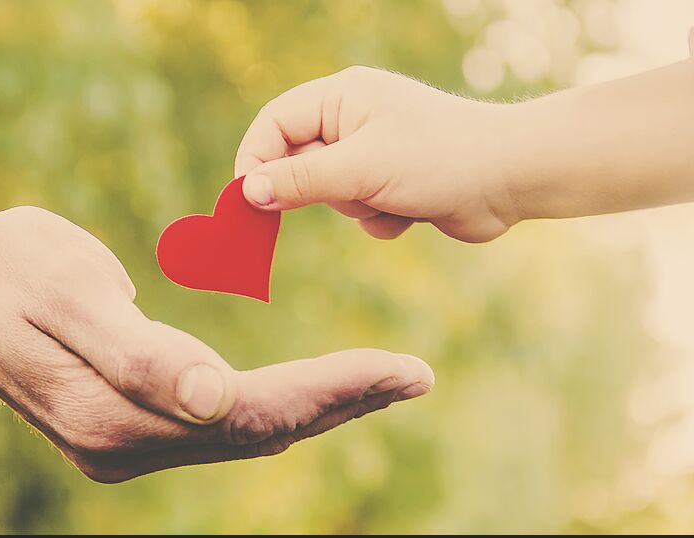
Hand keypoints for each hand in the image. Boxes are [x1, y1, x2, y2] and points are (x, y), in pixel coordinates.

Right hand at [0, 206, 433, 481]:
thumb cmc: (12, 271)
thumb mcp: (68, 294)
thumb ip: (141, 353)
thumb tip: (215, 398)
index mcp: (114, 416)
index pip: (248, 415)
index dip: (330, 393)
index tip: (401, 369)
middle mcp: (125, 445)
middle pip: (257, 435)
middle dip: (341, 404)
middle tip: (414, 377)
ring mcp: (125, 442)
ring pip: (244, 436)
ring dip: (317, 409)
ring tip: (383, 381)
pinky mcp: (127, 426)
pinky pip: (220, 427)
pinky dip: (276, 407)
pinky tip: (314, 391)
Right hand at [235, 65, 520, 242]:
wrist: (511, 180)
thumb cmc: (440, 158)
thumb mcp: (361, 169)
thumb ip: (300, 180)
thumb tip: (248, 192)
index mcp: (342, 97)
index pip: (274, 124)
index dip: (256, 160)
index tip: (247, 201)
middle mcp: (353, 120)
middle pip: (298, 162)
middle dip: (321, 190)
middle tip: (349, 195)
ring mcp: (372, 153)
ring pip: (328, 194)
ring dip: (356, 207)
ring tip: (393, 197)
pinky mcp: (390, 184)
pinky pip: (359, 212)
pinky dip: (378, 219)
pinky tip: (412, 212)